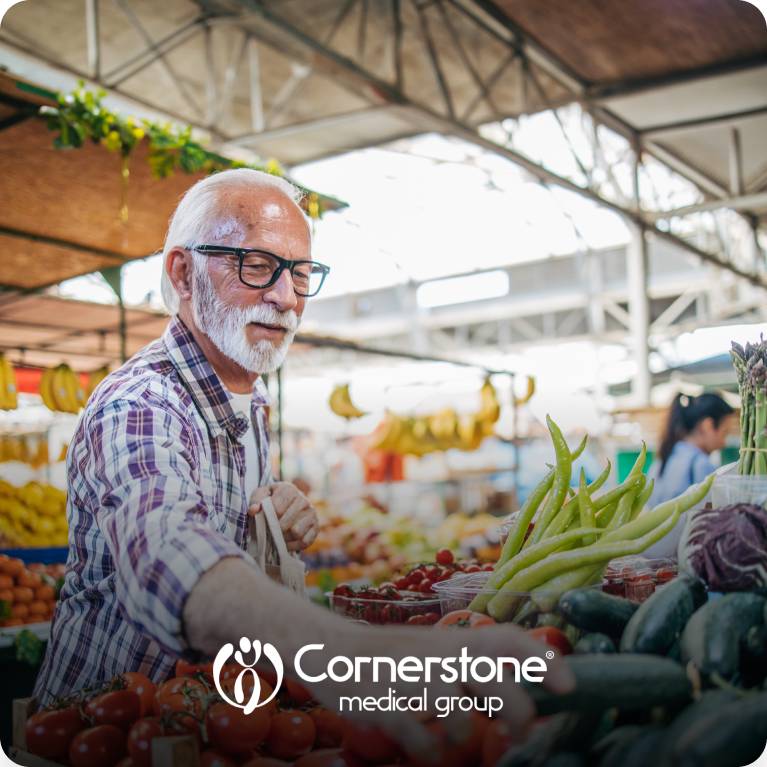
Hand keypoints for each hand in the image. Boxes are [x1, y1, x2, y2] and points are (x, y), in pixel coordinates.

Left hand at [249, 482, 318, 551]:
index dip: (269, 518)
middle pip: (286, 523)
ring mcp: (312, 513)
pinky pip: (305, 541)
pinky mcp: (316, 527)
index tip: (265, 519)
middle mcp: (303, 500)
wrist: (286, 506)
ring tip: (278, 535)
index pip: (277, 509)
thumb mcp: (261, 496)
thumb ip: (255, 501)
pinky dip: (294, 545)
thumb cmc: (271, 501)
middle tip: (270, 530)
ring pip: (296, 533)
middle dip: (275, 530)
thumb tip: (254, 510)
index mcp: (289, 489)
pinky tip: (287, 542)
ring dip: (284, 538)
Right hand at [300, 621, 574, 759]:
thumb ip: (469, 662)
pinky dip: (426, 751)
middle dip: (518, 714)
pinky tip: (419, 746)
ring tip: (453, 740)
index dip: (542, 659)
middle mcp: (438, 654)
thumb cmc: (389, 654)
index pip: (508, 638)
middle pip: (498, 683)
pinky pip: (420, 739)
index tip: (568, 685)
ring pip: (462, 720)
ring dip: (465, 738)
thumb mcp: (432, 648)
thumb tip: (515, 683)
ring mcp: (411, 679)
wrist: (329, 648)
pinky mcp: (384, 702)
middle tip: (519, 736)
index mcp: (453, 639)